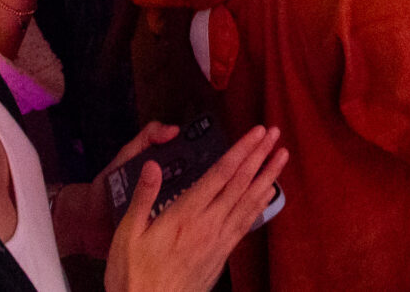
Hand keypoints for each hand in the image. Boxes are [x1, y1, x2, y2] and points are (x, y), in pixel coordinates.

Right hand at [103, 124, 286, 291]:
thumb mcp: (127, 234)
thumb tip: (153, 165)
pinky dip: (259, 206)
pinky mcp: (221, 256)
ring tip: (282, 157)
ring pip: (249, 202)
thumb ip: (143, 198)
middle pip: (240, 183)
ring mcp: (218, 241)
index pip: (220, 174)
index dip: (241, 150)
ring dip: (267, 177)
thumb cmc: (133, 275)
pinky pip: (245, 225)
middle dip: (259, 156)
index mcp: (185, 215)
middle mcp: (207, 225)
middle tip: (275, 134)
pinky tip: (267, 195)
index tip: (257, 132)